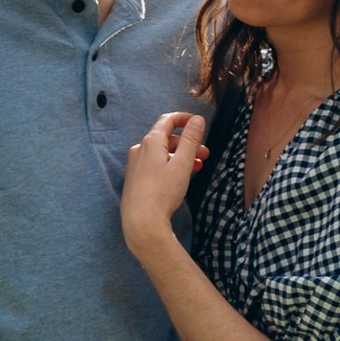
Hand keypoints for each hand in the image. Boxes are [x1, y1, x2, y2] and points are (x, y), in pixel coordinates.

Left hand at [119, 108, 207, 258]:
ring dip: (180, 156)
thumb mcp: (183, 164)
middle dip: (188, 143)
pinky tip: (179, 177)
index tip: (198, 122)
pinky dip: (169, 165)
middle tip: (205, 154)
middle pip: (166, 139)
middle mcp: (139, 150)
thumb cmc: (163, 193)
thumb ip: (191, 140)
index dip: (184, 118)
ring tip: (197, 167)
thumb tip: (196, 119)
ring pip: (161, 153)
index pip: (167, 120)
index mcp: (151, 142)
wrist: (141, 222)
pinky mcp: (134, 179)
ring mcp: (135, 165)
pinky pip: (154, 165)